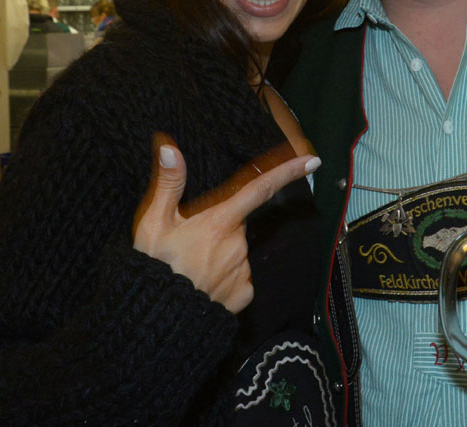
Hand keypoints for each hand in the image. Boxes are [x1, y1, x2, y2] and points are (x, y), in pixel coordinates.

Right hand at [132, 138, 320, 312]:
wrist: (159, 319)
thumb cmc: (155, 267)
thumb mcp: (153, 223)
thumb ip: (168, 184)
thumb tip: (169, 148)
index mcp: (220, 222)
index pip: (259, 189)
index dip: (287, 172)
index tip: (313, 161)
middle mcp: (238, 244)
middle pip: (237, 224)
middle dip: (219, 226)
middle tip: (189, 242)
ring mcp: (243, 271)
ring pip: (237, 251)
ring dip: (220, 253)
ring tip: (191, 267)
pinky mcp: (244, 294)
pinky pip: (240, 277)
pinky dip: (226, 277)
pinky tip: (204, 284)